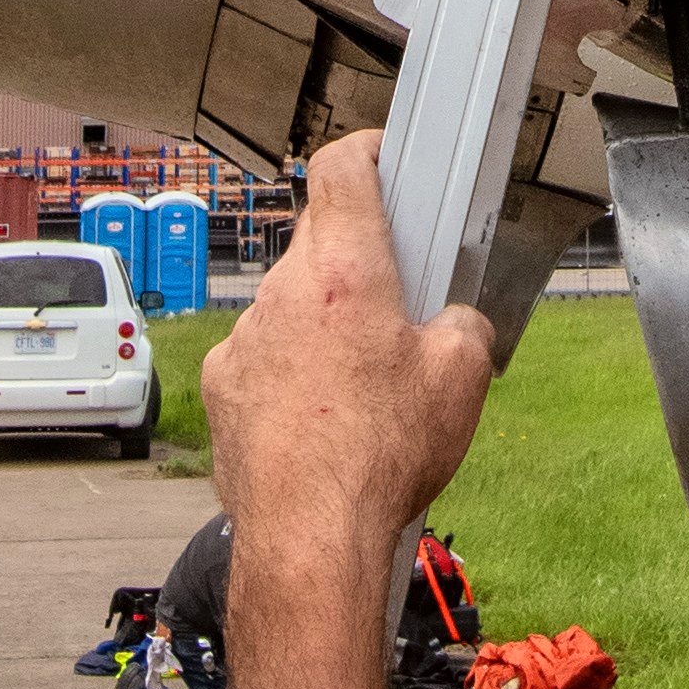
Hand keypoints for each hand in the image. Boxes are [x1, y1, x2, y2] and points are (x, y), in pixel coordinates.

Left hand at [206, 130, 494, 566]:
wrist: (310, 535)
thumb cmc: (382, 455)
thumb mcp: (464, 377)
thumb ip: (464, 326)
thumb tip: (456, 325)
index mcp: (344, 270)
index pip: (342, 168)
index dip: (367, 152)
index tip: (384, 158)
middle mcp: (284, 293)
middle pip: (319, 244)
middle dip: (359, 265)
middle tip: (397, 307)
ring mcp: (245, 340)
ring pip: (290, 308)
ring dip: (323, 328)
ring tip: (363, 387)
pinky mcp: (224, 388)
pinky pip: (263, 360)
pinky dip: (291, 376)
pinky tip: (324, 423)